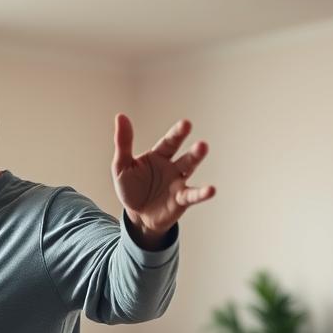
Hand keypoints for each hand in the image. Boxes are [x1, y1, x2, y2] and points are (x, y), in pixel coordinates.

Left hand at [112, 114, 215, 245]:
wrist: (137, 216)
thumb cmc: (131, 188)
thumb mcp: (122, 165)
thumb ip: (123, 142)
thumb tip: (121, 116)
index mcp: (158, 156)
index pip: (169, 142)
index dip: (178, 134)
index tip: (186, 124)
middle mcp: (172, 167)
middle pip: (184, 156)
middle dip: (193, 150)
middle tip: (202, 144)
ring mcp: (178, 183)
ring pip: (190, 171)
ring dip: (197, 162)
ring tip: (204, 153)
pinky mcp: (181, 200)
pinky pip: (192, 195)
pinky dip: (201, 194)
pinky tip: (211, 190)